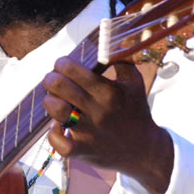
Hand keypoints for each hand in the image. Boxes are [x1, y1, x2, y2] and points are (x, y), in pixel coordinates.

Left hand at [42, 56, 173, 193]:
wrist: (144, 150)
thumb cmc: (136, 111)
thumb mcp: (134, 82)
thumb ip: (119, 60)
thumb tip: (106, 43)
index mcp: (108, 92)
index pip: (73, 69)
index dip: (62, 63)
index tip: (62, 65)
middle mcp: (97, 110)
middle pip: (59, 86)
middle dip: (51, 78)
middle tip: (54, 80)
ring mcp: (89, 132)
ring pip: (55, 109)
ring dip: (49, 101)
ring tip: (54, 99)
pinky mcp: (82, 150)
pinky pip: (57, 142)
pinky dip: (53, 133)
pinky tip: (58, 125)